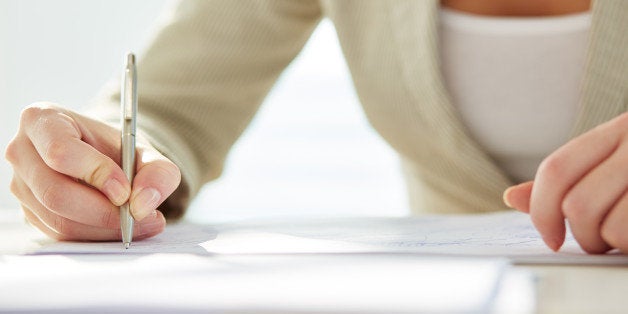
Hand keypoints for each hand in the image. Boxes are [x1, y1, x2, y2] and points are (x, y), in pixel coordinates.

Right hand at [5, 102, 180, 240]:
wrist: (105, 158)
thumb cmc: (118, 147)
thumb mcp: (144, 149)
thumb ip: (157, 170)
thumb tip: (144, 204)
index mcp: (42, 119)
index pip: (60, 152)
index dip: (96, 174)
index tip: (126, 190)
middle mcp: (22, 152)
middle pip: (56, 193)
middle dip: (103, 211)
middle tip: (140, 215)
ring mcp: (22, 186)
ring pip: (59, 221)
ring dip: (105, 228)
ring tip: (141, 221)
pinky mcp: (31, 213)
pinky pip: (62, 235)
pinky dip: (96, 235)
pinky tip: (121, 226)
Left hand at [504, 113, 627, 253]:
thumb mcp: (617, 164)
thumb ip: (569, 180)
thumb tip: (510, 197)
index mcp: (619, 130)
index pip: (557, 170)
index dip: (542, 210)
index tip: (550, 238)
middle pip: (576, 203)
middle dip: (580, 234)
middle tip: (599, 241)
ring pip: (605, 225)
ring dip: (607, 244)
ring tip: (626, 236)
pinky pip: (627, 235)